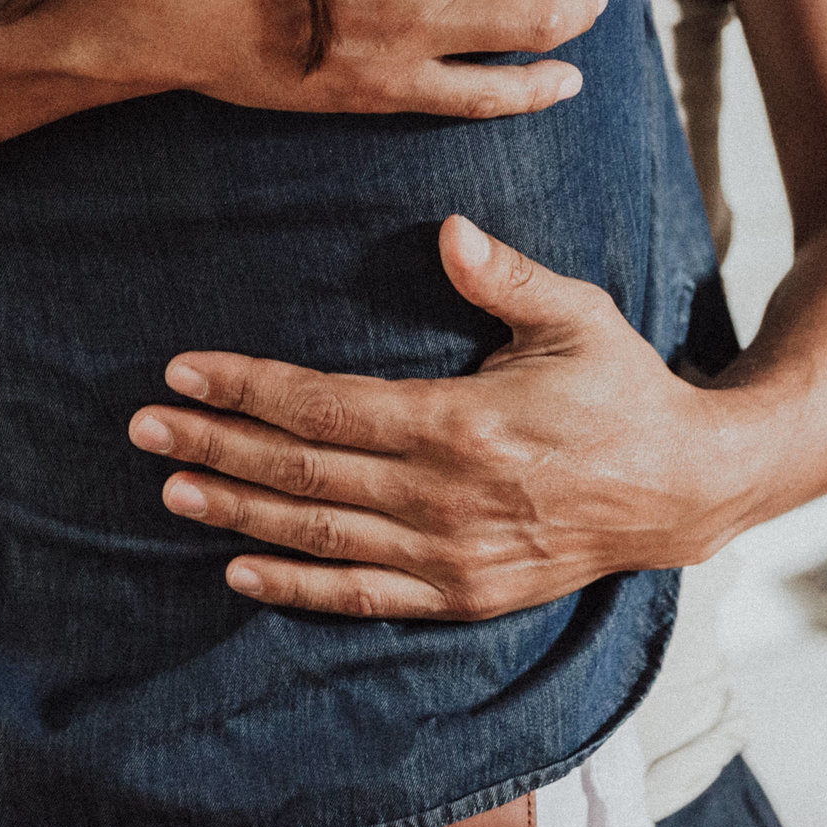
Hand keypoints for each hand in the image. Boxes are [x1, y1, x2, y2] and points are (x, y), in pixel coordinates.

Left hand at [127, 216, 771, 619]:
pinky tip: (240, 572)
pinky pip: (363, 597)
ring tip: (172, 486)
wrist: (682, 487)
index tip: (184, 370)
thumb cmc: (621, 387)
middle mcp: (444, 498)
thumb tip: (448, 230)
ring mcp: (452, 556)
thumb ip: (504, 276)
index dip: (249, 389)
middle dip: (217, 444)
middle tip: (144, 426)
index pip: (326, 406)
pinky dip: (298, 588)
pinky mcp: (463, 595)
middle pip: (304, 472)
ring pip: (321, 535)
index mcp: (461, 424)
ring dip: (239, 511)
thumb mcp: (577, 315)